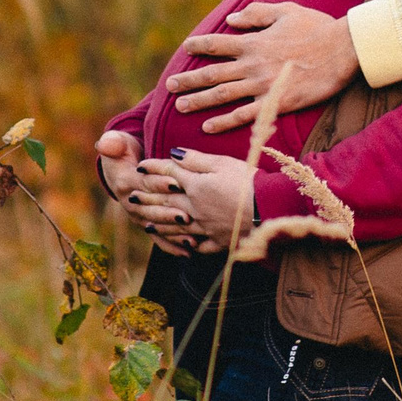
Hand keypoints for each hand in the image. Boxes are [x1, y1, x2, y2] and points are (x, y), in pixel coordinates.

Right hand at [98, 132, 199, 253]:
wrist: (120, 166)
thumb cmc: (122, 150)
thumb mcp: (117, 143)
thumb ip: (113, 143)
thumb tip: (107, 144)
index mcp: (125, 183)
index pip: (144, 184)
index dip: (159, 184)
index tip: (176, 183)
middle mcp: (130, 203)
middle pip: (151, 209)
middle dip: (168, 213)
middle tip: (186, 216)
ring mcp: (139, 216)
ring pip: (157, 227)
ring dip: (173, 233)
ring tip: (191, 238)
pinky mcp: (147, 224)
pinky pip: (159, 238)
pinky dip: (173, 246)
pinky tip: (189, 252)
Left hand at [130, 150, 258, 249]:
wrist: (270, 211)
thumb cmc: (249, 182)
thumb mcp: (222, 163)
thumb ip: (196, 160)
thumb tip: (174, 154)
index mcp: (195, 187)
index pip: (168, 174)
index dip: (153, 168)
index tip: (140, 166)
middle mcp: (195, 209)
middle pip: (166, 203)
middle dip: (147, 199)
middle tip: (131, 198)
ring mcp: (206, 228)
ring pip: (176, 227)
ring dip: (159, 225)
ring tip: (146, 224)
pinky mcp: (219, 242)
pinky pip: (198, 246)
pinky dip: (187, 246)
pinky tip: (182, 246)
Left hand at [164, 2, 358, 132]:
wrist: (343, 50)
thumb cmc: (317, 27)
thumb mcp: (286, 10)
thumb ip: (256, 14)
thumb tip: (230, 18)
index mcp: (253, 41)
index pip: (217, 43)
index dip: (198, 45)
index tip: (186, 47)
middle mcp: (252, 64)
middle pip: (212, 73)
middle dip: (188, 80)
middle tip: (169, 86)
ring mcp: (262, 85)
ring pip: (221, 95)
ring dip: (198, 101)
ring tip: (179, 107)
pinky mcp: (275, 103)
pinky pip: (244, 115)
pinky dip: (224, 121)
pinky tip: (208, 127)